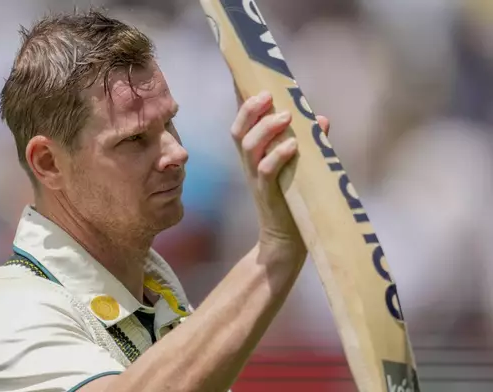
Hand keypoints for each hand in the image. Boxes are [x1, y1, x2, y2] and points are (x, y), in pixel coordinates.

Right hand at [231, 91, 329, 259]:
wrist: (289, 239)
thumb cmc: (296, 198)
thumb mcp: (302, 165)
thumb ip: (310, 142)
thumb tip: (322, 119)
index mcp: (255, 154)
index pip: (244, 123)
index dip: (240, 100)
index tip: (243, 76)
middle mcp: (250, 163)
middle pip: (239, 130)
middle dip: (249, 109)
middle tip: (268, 95)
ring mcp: (256, 178)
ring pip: (249, 147)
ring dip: (266, 128)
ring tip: (285, 116)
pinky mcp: (267, 193)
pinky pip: (266, 170)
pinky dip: (277, 155)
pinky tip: (292, 145)